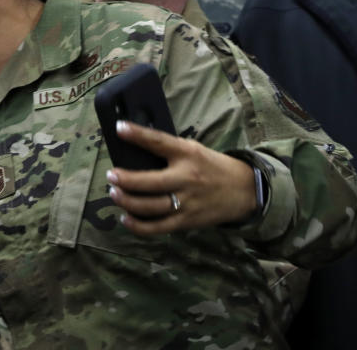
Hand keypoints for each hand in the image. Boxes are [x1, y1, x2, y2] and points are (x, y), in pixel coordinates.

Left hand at [105, 120, 255, 234]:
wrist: (245, 190)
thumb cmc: (211, 166)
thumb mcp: (193, 150)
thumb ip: (168, 150)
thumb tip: (133, 148)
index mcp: (188, 154)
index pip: (159, 142)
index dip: (137, 134)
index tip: (119, 129)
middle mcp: (186, 178)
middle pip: (149, 182)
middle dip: (125, 180)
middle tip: (111, 176)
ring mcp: (187, 202)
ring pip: (150, 206)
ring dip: (127, 201)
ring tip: (114, 194)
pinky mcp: (187, 221)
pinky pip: (158, 227)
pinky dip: (138, 226)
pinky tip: (125, 218)